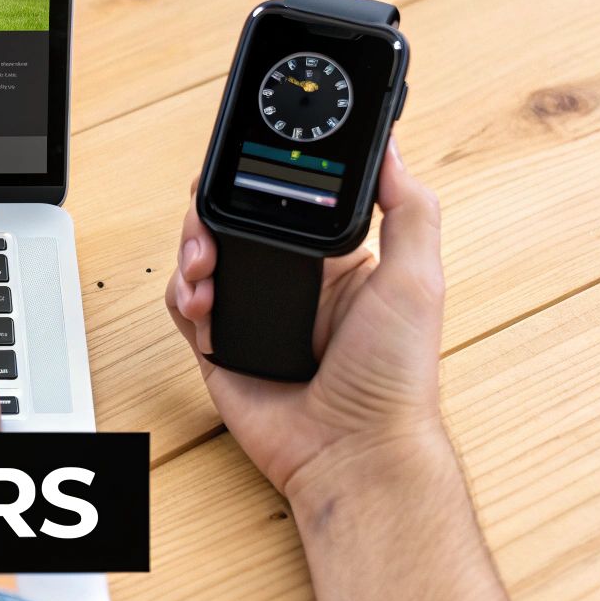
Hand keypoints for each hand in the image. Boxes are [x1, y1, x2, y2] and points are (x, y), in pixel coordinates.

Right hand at [167, 140, 451, 497]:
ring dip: (191, 249)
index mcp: (334, 263)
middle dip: (212, 213)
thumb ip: (409, 209)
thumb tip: (393, 150)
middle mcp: (289, 284)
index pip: (285, 204)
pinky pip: (183, 305)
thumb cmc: (394, 377)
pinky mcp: (218, 347)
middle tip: (212, 221)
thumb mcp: (417, 279)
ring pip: (200, 256)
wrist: (351, 449)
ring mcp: (250, 314)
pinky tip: (201, 301)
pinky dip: (182, 293)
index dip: (260, 182)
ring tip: (203, 268)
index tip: (247, 168)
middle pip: (232, 223)